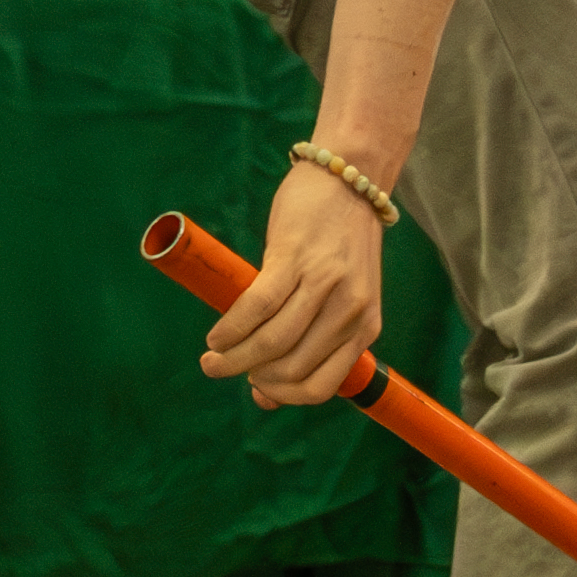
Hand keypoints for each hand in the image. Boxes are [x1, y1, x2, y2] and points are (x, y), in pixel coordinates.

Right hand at [195, 161, 390, 411]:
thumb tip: (265, 398)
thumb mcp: (341, 297)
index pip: (320, 386)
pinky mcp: (296, 257)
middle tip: (223, 369)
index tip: (255, 386)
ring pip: (273, 342)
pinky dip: (231, 328)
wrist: (349, 178)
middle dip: (251, 376)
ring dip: (234, 358)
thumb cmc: (339, 241)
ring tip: (212, 358)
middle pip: (291, 368)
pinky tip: (216, 335)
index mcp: (365, 326)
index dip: (282, 394)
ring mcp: (325, 284)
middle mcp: (350, 310)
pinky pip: (257, 307)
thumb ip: (312, 343)